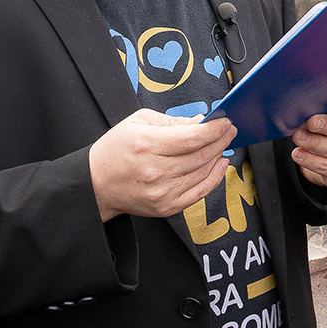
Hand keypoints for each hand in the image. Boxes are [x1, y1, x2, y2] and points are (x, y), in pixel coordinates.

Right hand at [90, 109, 234, 222]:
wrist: (96, 184)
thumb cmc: (116, 150)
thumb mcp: (138, 122)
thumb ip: (173, 121)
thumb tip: (201, 121)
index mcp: (147, 145)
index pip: (192, 138)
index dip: (214, 129)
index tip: (225, 121)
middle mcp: (156, 171)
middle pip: (202, 154)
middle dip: (221, 139)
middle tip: (229, 129)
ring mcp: (163, 191)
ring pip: (204, 172)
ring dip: (219, 156)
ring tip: (224, 143)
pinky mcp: (167, 206)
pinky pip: (201, 192)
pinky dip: (215, 177)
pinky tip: (220, 164)